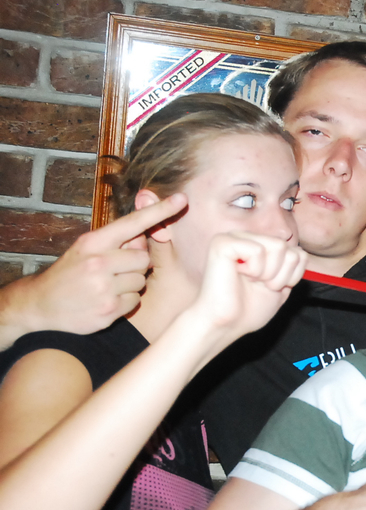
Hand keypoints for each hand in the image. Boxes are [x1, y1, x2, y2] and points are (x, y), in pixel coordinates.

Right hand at [20, 194, 187, 334]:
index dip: (160, 211)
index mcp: (93, 242)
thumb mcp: (86, 250)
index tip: (182, 199)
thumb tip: (145, 236)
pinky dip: (125, 302)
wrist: (39, 305)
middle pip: (143, 258)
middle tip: (114, 271)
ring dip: (130, 285)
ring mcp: (103, 287)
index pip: (133, 223)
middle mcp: (98, 262)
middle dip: (135, 266)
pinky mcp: (108, 310)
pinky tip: (105, 301)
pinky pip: (135, 301)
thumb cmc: (70, 274)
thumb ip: (116, 242)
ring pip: (141, 281)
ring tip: (106, 287)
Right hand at [190, 232, 306, 339]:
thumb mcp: (280, 286)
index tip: (271, 287)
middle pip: (288, 248)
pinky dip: (254, 270)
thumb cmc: (248, 310)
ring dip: (268, 273)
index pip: (298, 252)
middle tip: (258, 285)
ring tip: (250, 281)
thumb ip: (291, 268)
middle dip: (280, 275)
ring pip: (278, 246)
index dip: (291, 276)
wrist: (225, 324)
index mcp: (259, 246)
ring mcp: (233, 237)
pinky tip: (238, 275)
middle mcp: (246, 237)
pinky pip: (257, 250)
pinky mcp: (222, 242)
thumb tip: (300, 253)